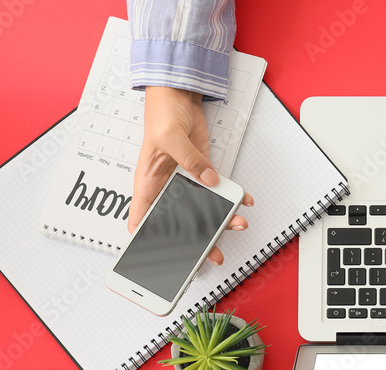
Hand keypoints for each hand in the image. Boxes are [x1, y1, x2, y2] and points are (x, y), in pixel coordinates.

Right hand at [129, 86, 252, 264]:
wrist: (178, 97)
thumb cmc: (161, 114)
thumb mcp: (170, 138)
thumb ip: (190, 162)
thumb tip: (209, 180)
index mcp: (148, 184)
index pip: (142, 219)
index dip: (148, 240)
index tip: (163, 257)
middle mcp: (167, 187)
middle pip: (180, 222)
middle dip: (197, 239)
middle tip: (212, 254)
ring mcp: (186, 181)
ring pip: (204, 209)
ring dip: (221, 219)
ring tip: (237, 224)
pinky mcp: (202, 172)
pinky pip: (218, 190)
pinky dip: (233, 196)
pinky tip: (244, 200)